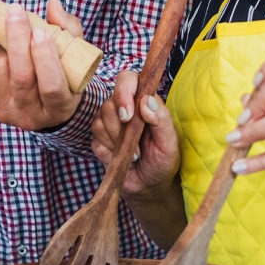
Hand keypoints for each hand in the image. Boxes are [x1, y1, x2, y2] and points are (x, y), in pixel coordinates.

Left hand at [0, 0, 86, 129]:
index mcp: (59, 107)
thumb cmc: (63, 73)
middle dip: (18, 40)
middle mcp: (31, 115)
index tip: (41, 32)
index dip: (45, 58)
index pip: (51, 86)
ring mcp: (5, 110)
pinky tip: (1, 45)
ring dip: (4, 42)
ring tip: (14, 31)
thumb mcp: (74, 55)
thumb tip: (53, 5)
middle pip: (21, 77)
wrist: (42, 103)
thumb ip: (68, 29)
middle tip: (16, 11)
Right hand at [91, 71, 180, 197]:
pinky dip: (109, 152)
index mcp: (143, 100)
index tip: (128, 115)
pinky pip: (95, 141)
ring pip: (99, 121)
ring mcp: (110, 123)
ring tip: (134, 154)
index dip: (123, 92)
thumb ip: (161, 118)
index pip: (127, 80)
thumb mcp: (170, 140)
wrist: (152, 185)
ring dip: (116, 141)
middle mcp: (125, 107)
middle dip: (120, 126)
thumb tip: (146, 101)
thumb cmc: (164, 159)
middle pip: (109, 103)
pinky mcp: (100, 141)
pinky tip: (121, 158)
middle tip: (135, 142)